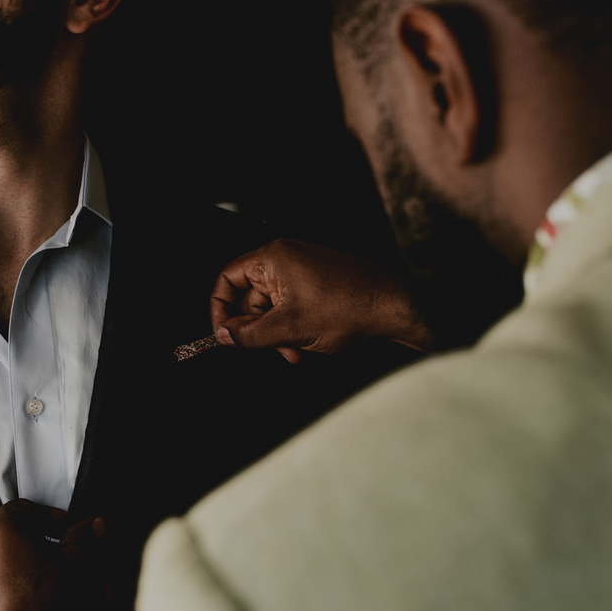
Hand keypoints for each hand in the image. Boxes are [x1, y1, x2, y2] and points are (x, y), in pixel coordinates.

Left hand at [0, 500, 107, 610]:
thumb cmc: (38, 605)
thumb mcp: (70, 563)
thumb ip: (81, 538)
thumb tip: (93, 526)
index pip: (24, 507)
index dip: (48, 515)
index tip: (64, 527)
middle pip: (13, 537)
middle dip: (40, 545)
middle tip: (61, 557)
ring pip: (2, 566)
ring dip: (25, 569)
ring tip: (50, 585)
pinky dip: (10, 593)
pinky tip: (31, 605)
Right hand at [210, 238, 429, 361]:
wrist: (391, 306)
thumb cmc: (347, 307)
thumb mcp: (288, 328)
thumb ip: (249, 334)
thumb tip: (224, 336)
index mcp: (273, 259)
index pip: (228, 278)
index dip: (220, 308)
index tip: (224, 333)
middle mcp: (285, 259)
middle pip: (250, 297)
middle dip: (257, 329)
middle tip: (266, 349)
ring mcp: (302, 272)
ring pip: (272, 307)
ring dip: (276, 334)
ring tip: (293, 352)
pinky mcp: (315, 285)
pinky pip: (290, 307)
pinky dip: (292, 328)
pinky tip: (304, 346)